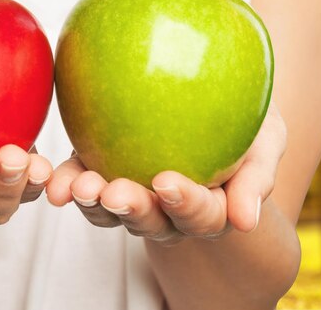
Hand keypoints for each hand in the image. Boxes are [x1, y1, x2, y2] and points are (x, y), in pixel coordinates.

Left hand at [46, 102, 286, 243]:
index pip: (201, 214)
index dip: (185, 204)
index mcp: (209, 208)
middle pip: (150, 221)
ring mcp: (132, 192)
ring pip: (109, 211)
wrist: (214, 97)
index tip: (167, 181)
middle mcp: (167, 210)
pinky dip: (67, 182)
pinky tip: (53, 179)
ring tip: (78, 186)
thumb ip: (257, 178)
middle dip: (131, 210)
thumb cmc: (249, 121)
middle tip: (114, 193)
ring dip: (92, 202)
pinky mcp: (103, 171)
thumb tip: (245, 222)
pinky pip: (82, 183)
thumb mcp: (266, 141)